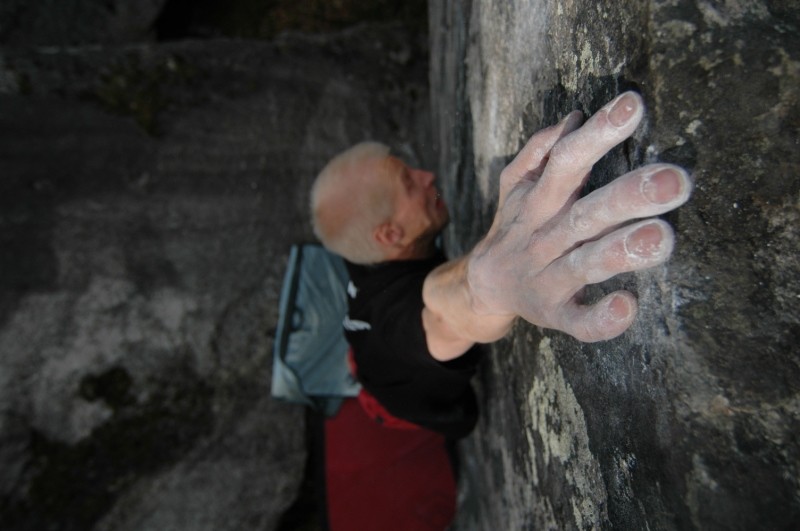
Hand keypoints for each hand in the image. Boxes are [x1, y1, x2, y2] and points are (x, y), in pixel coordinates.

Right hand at [466, 92, 692, 341]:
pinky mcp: (553, 314)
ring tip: (662, 237)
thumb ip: (538, 152)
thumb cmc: (515, 227)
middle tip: (675, 179)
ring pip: (584, 264)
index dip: (597, 134)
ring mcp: (548, 278)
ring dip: (620, 252)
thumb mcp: (514, 186)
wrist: (482, 286)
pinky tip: (626, 307)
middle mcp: (543, 236)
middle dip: (628, 196)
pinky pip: (576, 321)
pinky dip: (599, 318)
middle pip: (585, 213)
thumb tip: (573, 118)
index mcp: (537, 201)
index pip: (567, 161)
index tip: (633, 105)